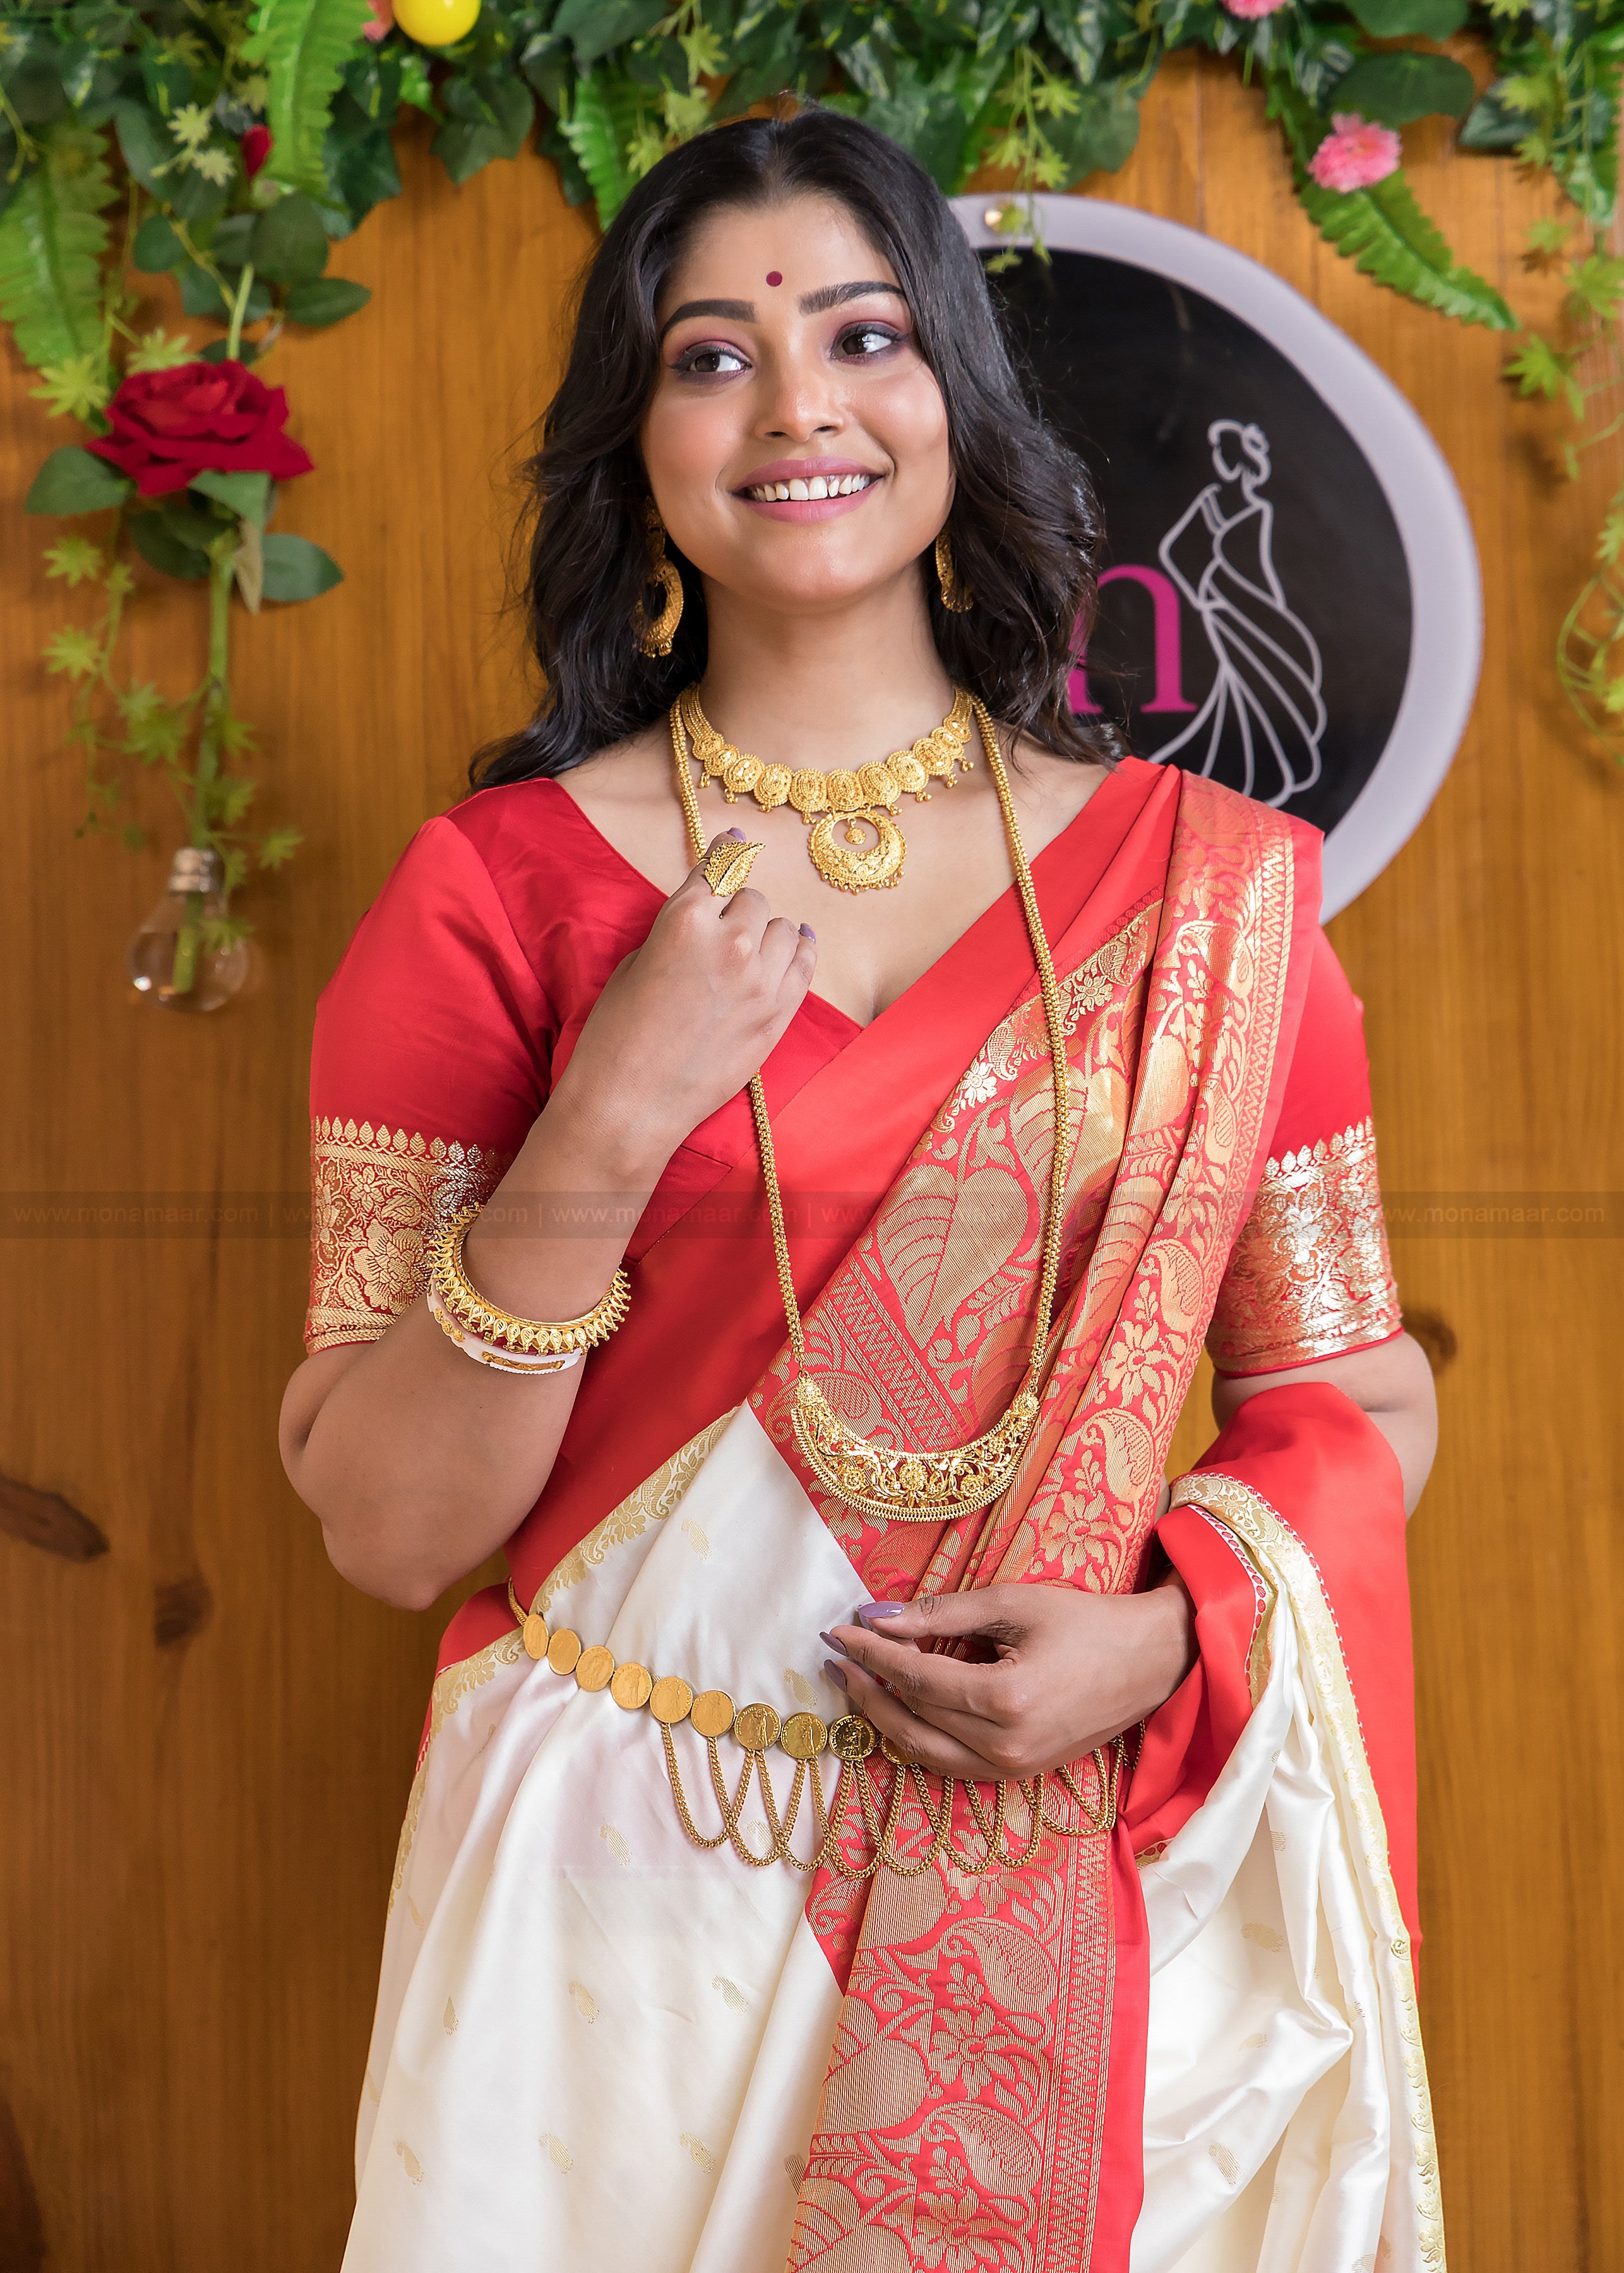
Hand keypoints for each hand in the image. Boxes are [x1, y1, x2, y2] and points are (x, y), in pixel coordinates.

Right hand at [549, 831, 816, 1180]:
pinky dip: (800, 950)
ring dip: (768, 932)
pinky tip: (798, 943)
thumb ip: (676, 932)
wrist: (630, 1103)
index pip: (718, 868)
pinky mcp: (779, 1014)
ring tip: (755, 945)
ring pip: (784, 928)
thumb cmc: (617, 1036)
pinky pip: (804, 964)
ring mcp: (761, 980)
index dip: (727, 852)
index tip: (736, 842)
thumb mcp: (634, 964)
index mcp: (685, 920)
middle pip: (753, 900)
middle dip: (738, 909)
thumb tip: (705, 920)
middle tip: (725, 927)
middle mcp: (731, 942)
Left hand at [824, 1578, 1195, 1780]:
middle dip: (867, 1687)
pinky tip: (898, 1709)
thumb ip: (943, 1613)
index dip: (870, 1654)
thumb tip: (879, 1619)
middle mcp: (1004, 1745)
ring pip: (923, 1751)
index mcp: (1005, 1699)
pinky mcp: (1018, 1774)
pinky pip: (949, 1762)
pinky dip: (916, 1737)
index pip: (914, 1678)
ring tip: (856, 1681)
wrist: (1151, 1664)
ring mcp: (1011, 1768)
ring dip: (884, 1717)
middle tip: (838, 1655)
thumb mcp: (1015, 1603)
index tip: (838, 1631)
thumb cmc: (1088, 1624)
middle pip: (910, 1719)